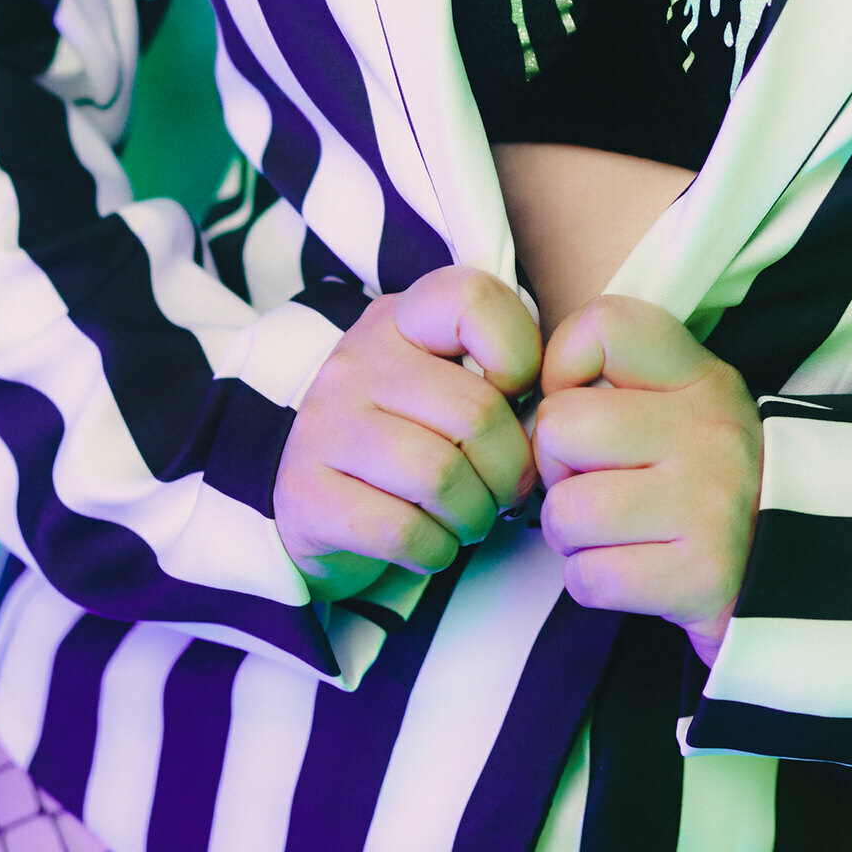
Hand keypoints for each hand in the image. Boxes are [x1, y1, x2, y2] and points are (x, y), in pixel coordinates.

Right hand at [274, 266, 540, 591]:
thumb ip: (501, 382)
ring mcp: (323, 425)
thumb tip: (546, 429)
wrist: (316, 507)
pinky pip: (402, 530)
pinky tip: (430, 542)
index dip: (519, 356)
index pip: (474, 302)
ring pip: (441, 477)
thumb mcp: (448, 387)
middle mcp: (356, 361)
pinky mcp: (305, 493)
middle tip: (504, 494)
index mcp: (400, 320)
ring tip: (469, 520)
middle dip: (510, 473)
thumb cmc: (410, 443)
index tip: (515, 398)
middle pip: (476, 413)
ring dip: (474, 517)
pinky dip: (435, 549)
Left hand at [535, 294, 758, 662]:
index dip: (563, 367)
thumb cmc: (710, 490)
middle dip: (557, 469)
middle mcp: (710, 431)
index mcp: (703, 380)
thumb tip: (525, 399)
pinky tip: (635, 572)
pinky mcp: (701, 577)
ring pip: (565, 510)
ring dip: (572, 536)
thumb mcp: (688, 413)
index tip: (581, 409)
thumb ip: (619, 389)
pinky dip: (594, 581)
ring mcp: (709, 504)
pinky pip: (589, 577)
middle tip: (595, 486)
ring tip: (616, 534)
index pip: (604, 326)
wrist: (801, 577)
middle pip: (560, 425)